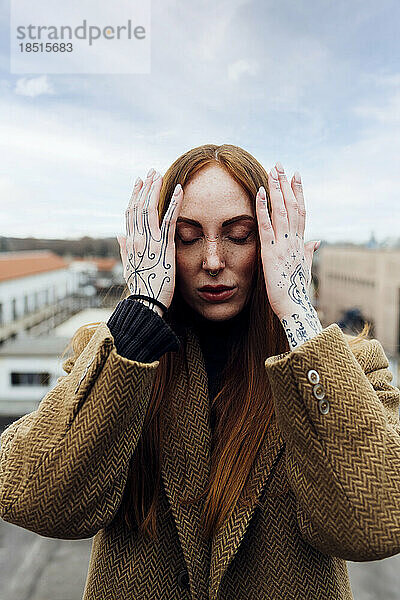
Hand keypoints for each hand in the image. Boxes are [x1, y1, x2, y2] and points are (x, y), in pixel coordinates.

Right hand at [117, 168, 182, 314]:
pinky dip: (174, 203)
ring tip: (160, 175)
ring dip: (156, 189)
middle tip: (151, 172)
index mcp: (129, 243)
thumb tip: (119, 235)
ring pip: (150, 209)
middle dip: (145, 187)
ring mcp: (149, 242)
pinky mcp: (164, 247)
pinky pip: (169, 220)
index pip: (130, 214)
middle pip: (139, 207)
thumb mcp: (128, 267)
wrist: (146, 303)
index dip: (134, 196)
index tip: (138, 182)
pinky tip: (180, 190)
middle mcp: (136, 239)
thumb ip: (124, 250)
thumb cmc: (141, 288)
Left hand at [255, 161, 319, 319]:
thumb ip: (309, 252)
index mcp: (300, 243)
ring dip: (277, 190)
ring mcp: (283, 245)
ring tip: (272, 171)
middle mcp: (294, 241)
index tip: (296, 176)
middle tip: (281, 165)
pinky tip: (260, 193)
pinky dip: (263, 209)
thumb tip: (316, 241)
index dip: (299, 193)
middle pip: (292, 207)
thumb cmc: (296, 291)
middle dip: (286, 185)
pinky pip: (266, 226)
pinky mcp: (270, 253)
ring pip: (281, 212)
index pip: (301, 212)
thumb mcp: (305, 268)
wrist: (293, 308)